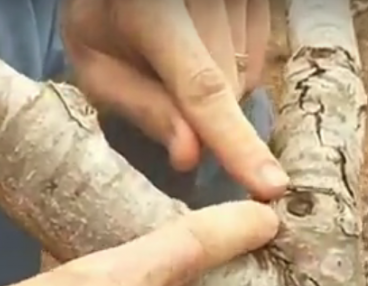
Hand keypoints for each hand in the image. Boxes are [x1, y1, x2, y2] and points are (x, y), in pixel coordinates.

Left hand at [61, 0, 282, 200]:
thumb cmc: (102, 24)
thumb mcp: (98, 67)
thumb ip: (143, 108)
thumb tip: (190, 156)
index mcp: (150, 13)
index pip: (201, 87)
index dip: (234, 141)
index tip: (269, 186)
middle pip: (227, 89)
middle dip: (202, 114)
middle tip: (161, 86)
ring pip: (246, 77)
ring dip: (218, 88)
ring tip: (176, 57)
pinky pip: (258, 60)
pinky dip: (233, 69)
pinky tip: (202, 49)